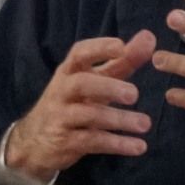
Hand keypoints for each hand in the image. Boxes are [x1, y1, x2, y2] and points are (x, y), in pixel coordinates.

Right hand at [6, 30, 156, 179]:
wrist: (35, 142)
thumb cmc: (73, 102)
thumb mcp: (95, 80)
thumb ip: (122, 61)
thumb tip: (149, 37)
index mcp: (70, 71)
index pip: (80, 54)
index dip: (99, 48)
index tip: (121, 46)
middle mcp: (62, 91)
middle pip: (81, 84)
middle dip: (108, 87)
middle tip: (134, 94)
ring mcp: (62, 117)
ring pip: (89, 115)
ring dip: (119, 119)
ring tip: (145, 124)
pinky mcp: (66, 142)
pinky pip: (92, 141)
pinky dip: (117, 144)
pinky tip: (139, 146)